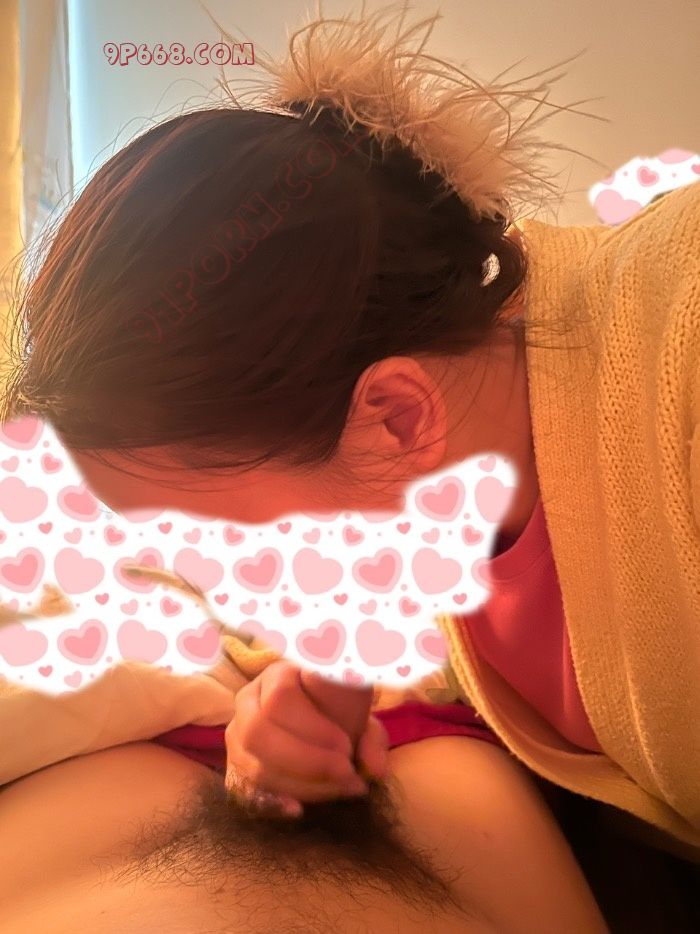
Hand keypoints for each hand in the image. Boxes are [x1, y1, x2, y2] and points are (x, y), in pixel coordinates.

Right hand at [225, 659, 389, 816]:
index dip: (313, 727)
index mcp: (278, 675)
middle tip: (344, 772)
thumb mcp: (361, 719)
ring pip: (252, 763)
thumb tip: (375, 769)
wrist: (320, 729)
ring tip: (338, 789)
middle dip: (304, 760)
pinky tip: (298, 809)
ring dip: (298, 783)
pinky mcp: (234, 765)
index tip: (347, 747)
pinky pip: (241, 788)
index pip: (281, 698)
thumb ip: (371, 739)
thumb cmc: (338, 715)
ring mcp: (236, 733)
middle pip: (258, 731)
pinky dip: (271, 802)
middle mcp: (249, 699)